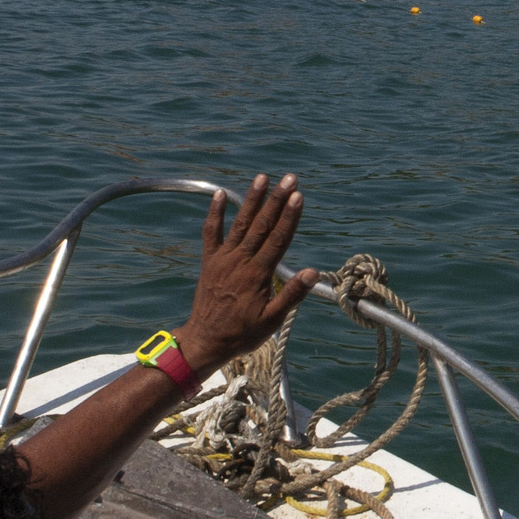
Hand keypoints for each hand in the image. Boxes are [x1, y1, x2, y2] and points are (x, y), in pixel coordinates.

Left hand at [174, 175, 317, 376]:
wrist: (205, 341)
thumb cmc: (242, 334)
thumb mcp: (272, 321)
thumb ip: (291, 295)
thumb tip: (313, 273)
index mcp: (258, 274)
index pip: (278, 239)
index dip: (289, 216)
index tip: (298, 196)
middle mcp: (240, 261)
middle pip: (263, 225)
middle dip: (277, 199)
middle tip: (289, 178)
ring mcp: (223, 258)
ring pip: (241, 223)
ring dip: (252, 199)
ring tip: (262, 178)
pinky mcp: (209, 260)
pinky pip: (211, 232)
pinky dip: (215, 213)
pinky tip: (220, 194)